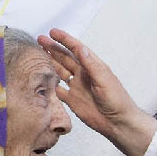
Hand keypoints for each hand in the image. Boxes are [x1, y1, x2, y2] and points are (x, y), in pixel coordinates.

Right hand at [38, 29, 156, 155]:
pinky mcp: (72, 100)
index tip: (52, 32)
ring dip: (50, 63)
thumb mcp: (104, 80)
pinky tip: (41, 79)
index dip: (64, 40)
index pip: (76, 49)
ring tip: (38, 54)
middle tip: (40, 39)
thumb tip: (81, 49)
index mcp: (92, 66)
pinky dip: (50, 84)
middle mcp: (83, 74)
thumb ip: (91, 65)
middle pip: (65, 58)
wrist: (118, 122)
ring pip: (60, 71)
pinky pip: (58, 90)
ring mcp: (77, 87)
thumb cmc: (116, 100)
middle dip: (53, 48)